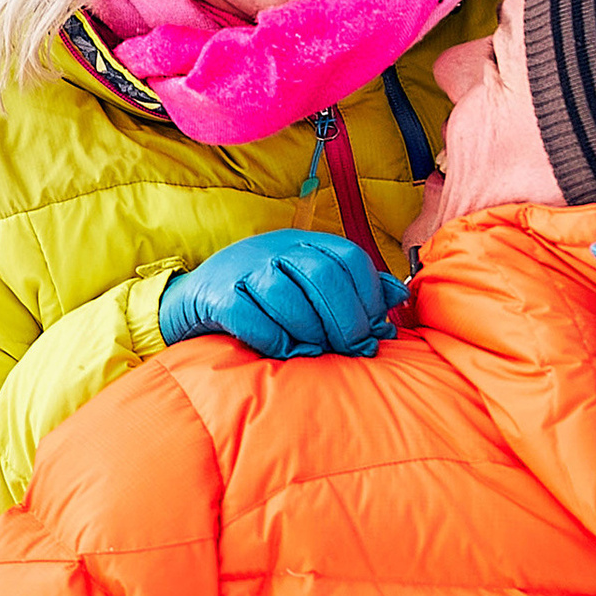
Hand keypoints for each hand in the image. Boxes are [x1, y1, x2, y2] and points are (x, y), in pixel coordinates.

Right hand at [159, 230, 404, 359]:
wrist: (195, 298)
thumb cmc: (264, 296)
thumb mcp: (308, 283)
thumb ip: (353, 288)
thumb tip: (400, 295)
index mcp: (303, 242)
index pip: (349, 258)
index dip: (368, 296)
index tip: (375, 329)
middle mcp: (275, 249)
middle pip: (322, 275)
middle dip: (346, 319)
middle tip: (355, 349)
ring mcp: (243, 269)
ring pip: (287, 296)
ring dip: (311, 331)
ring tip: (320, 352)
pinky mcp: (217, 296)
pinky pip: (249, 317)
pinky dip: (273, 339)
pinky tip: (287, 352)